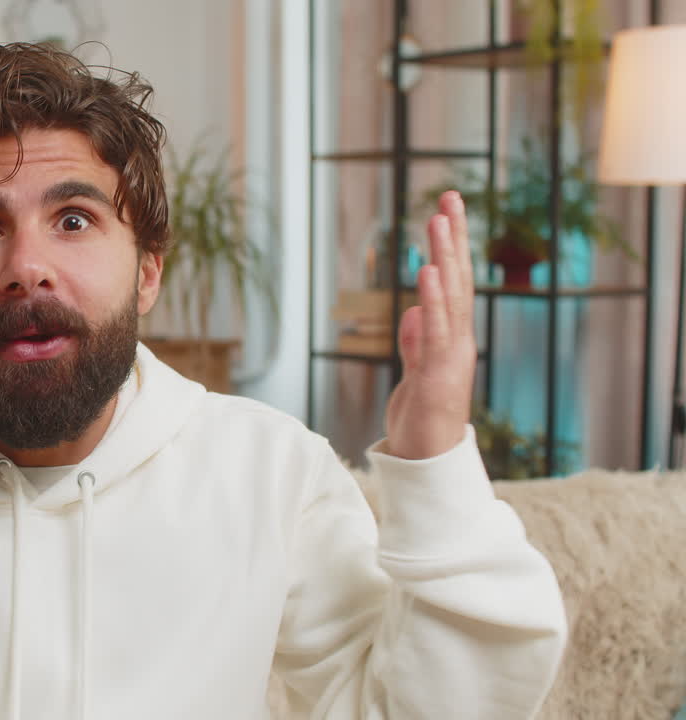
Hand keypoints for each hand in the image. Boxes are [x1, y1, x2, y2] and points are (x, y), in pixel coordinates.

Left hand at [384, 191, 476, 459]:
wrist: (426, 460)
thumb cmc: (422, 416)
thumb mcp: (414, 371)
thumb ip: (415, 341)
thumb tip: (413, 312)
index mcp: (452, 337)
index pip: (453, 281)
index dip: (451, 245)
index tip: (446, 208)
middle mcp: (458, 340)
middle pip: (456, 280)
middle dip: (453, 238)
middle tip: (448, 196)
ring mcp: (449, 357)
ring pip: (448, 300)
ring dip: (443, 261)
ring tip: (437, 225)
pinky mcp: (434, 376)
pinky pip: (433, 334)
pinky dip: (431, 302)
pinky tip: (425, 275)